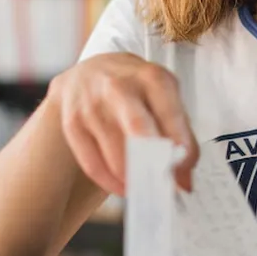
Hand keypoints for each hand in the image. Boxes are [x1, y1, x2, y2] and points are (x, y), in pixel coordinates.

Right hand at [49, 52, 197, 195]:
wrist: (90, 69)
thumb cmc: (135, 87)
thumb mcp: (164, 96)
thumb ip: (181, 134)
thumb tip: (184, 181)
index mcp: (150, 77)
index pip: (169, 114)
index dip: (180, 146)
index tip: (183, 168)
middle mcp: (119, 87)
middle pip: (138, 129)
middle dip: (154, 163)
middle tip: (163, 184)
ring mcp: (92, 105)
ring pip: (116, 156)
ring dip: (134, 179)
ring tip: (146, 186)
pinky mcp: (73, 124)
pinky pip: (93, 165)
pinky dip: (111, 183)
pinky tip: (123, 186)